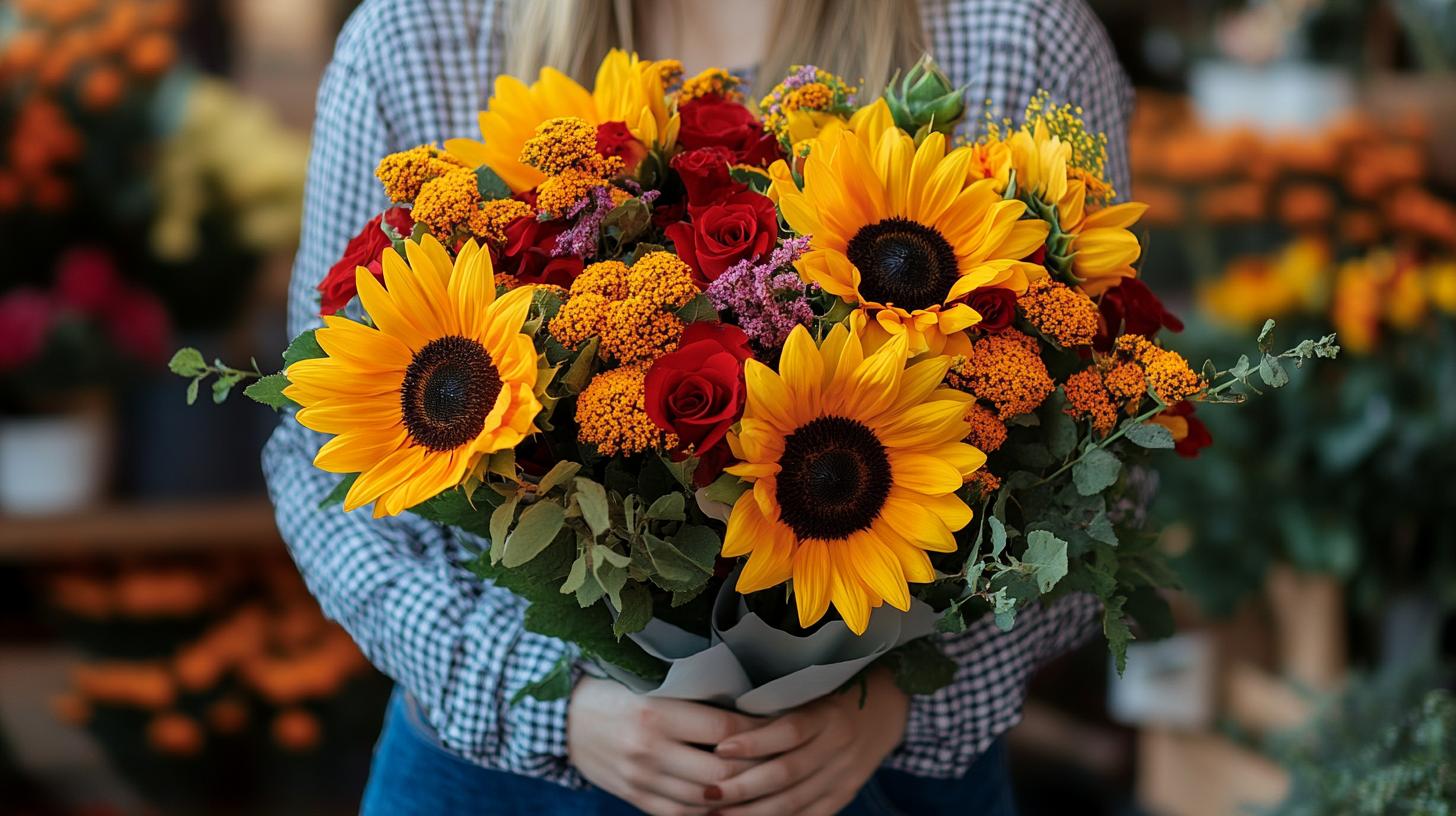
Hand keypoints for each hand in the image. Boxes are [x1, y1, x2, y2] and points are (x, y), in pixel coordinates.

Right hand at [567, 677, 760, 815]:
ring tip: (757, 780)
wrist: (565, 716)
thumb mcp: (650, 684)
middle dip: (753, 767)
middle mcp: (648, 749)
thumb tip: (745, 706)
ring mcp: (640, 779)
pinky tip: (723, 799)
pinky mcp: (633, 797)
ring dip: (734, 793)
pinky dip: (707, 810)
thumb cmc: (616, 691)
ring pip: (704, 799)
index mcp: (656, 713)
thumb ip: (691, 698)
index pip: (723, 727)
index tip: (775, 723)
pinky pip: (680, 814)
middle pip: (719, 771)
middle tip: (775, 757)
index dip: (756, 729)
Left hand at [709, 668, 908, 815]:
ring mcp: (844, 775)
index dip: (754, 743)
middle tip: (708, 794)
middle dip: (743, 788)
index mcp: (828, 714)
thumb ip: (776, 707)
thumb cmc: (834, 691)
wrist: (889, 705)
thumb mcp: (811, 689)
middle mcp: (839, 747)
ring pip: (795, 802)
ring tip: (718, 815)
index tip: (719, 748)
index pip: (788, 732)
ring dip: (753, 813)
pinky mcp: (845, 794)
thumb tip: (724, 724)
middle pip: (787, 774)